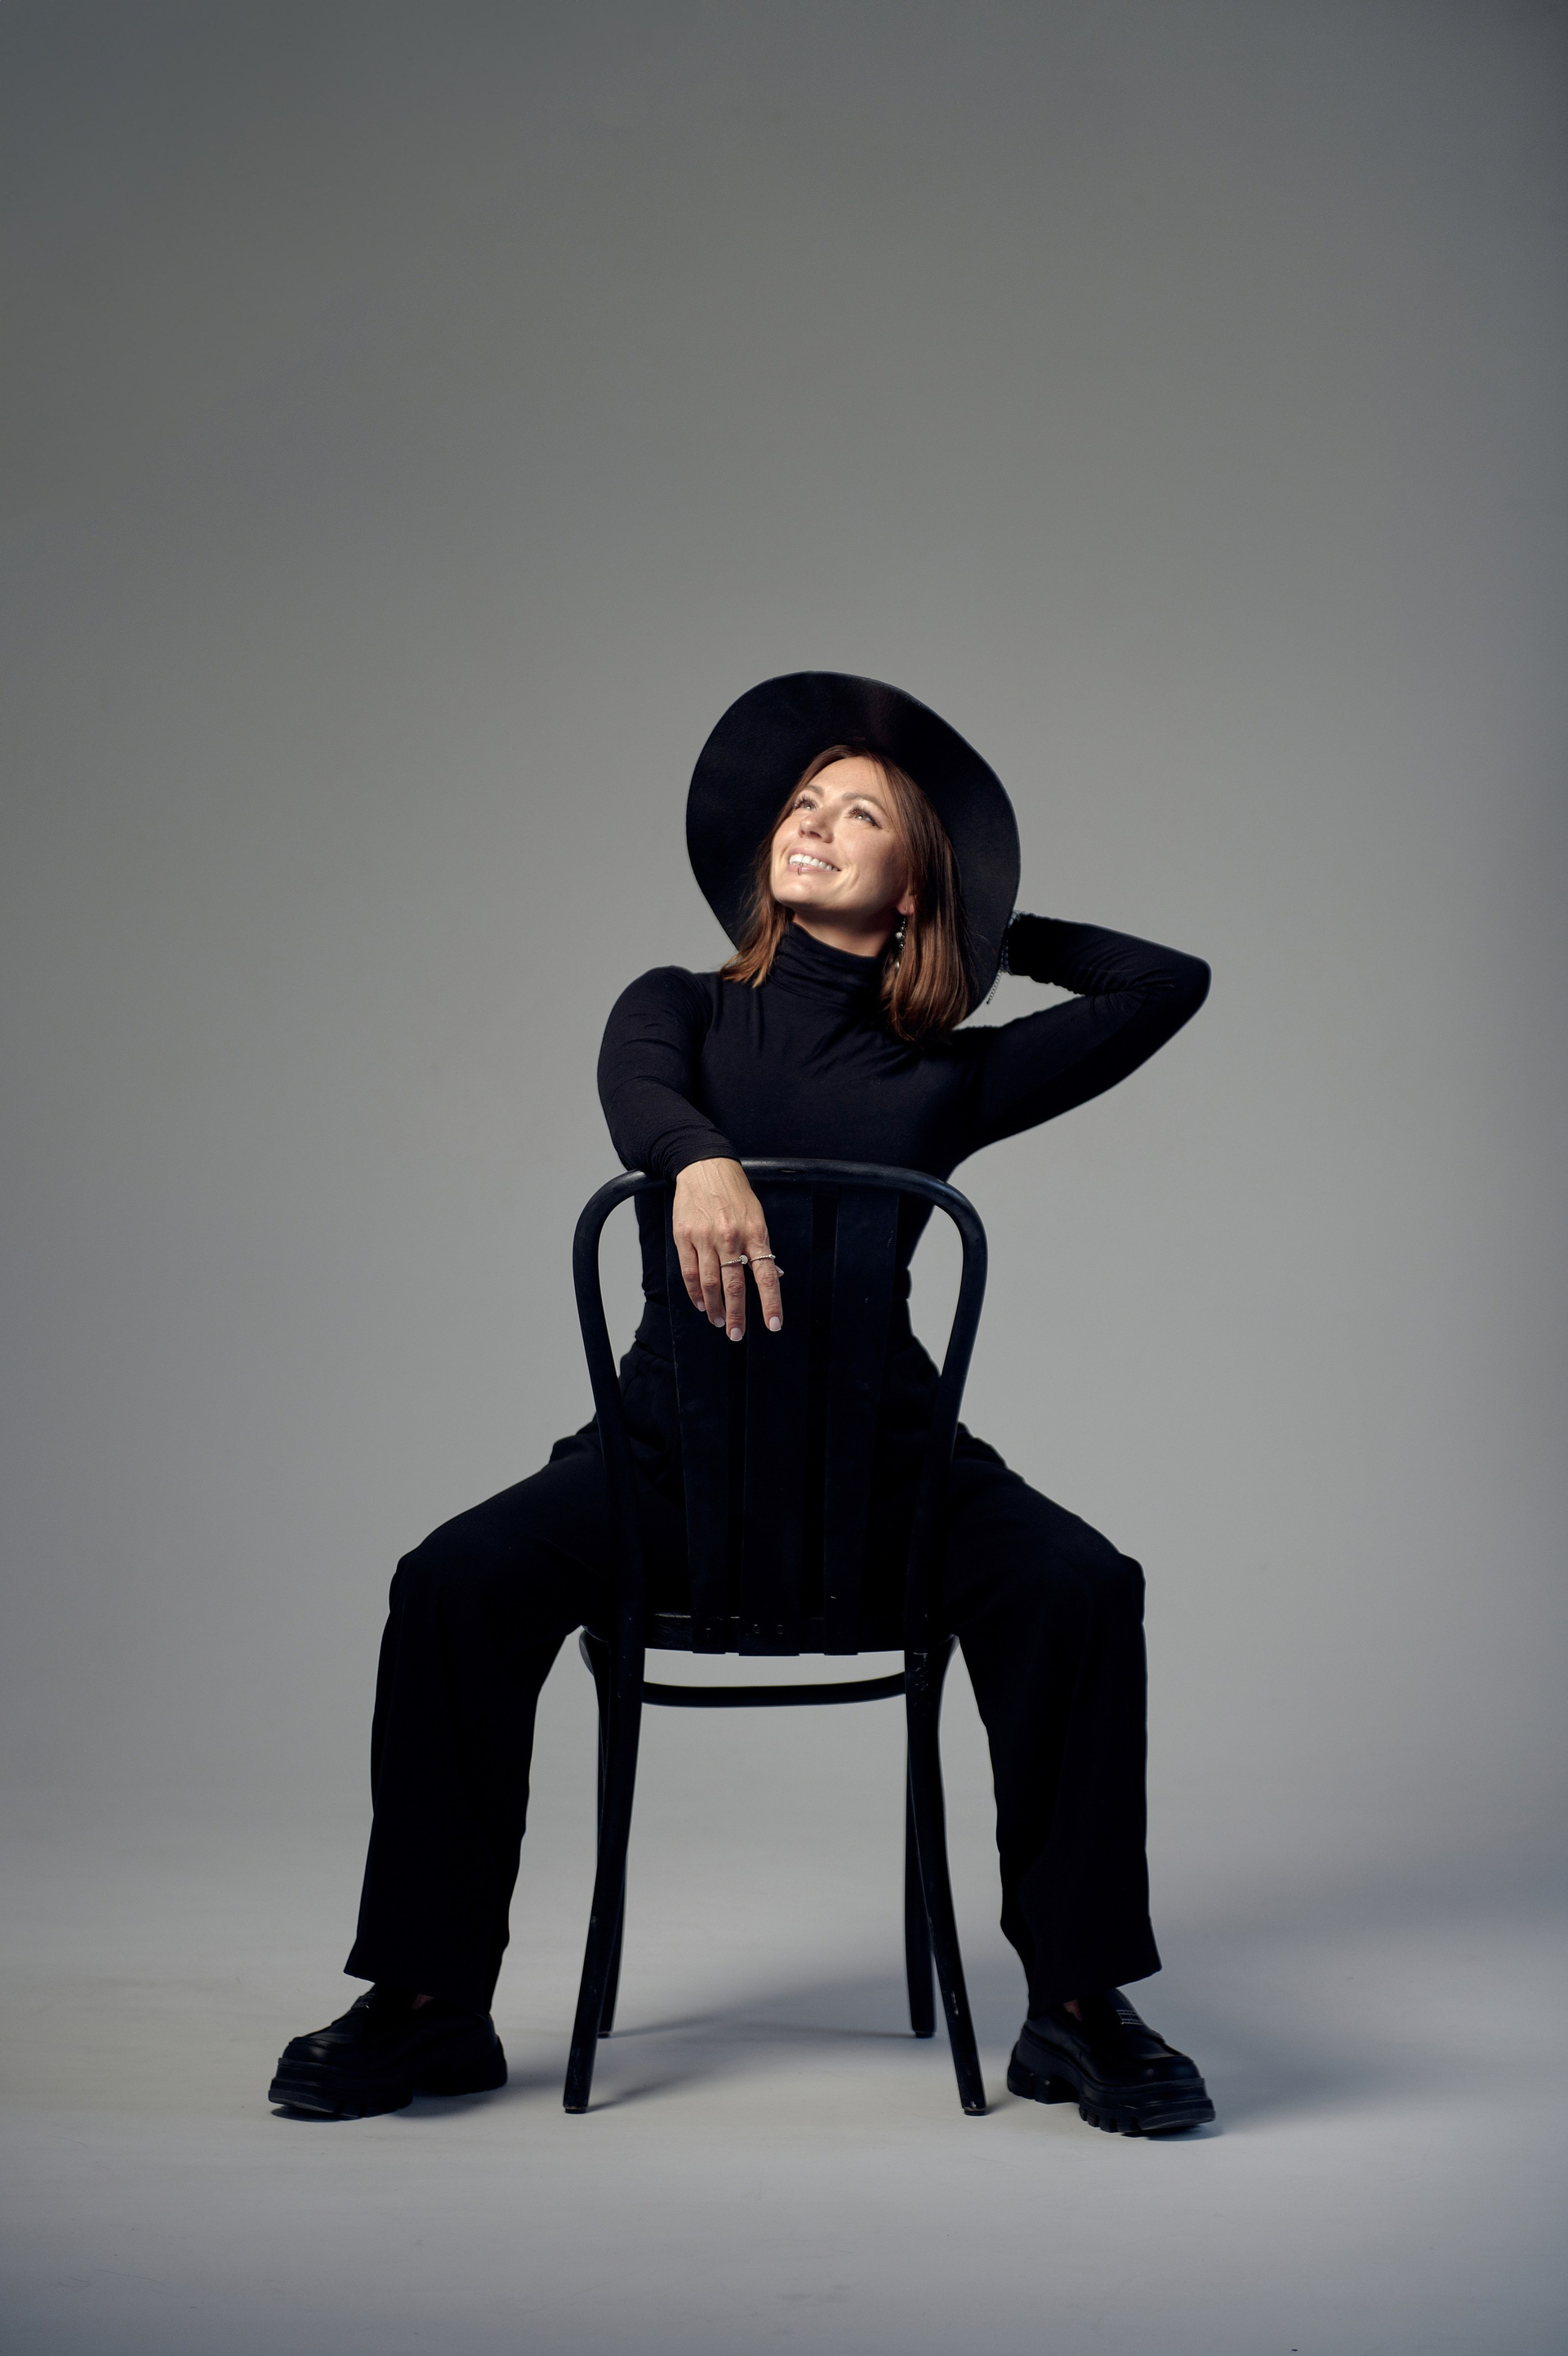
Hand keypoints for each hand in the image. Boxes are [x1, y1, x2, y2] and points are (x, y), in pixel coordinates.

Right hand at [671, 1159, 782, 1340]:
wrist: (705, 1167)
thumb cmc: (735, 1194)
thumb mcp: (757, 1216)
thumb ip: (762, 1248)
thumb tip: (773, 1277)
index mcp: (755, 1233)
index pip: (766, 1275)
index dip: (770, 1302)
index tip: (773, 1325)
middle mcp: (730, 1237)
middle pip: (734, 1285)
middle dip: (737, 1315)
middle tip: (737, 1334)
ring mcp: (705, 1237)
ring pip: (709, 1283)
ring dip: (714, 1307)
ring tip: (719, 1321)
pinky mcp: (683, 1236)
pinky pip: (689, 1272)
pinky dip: (695, 1293)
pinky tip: (701, 1303)